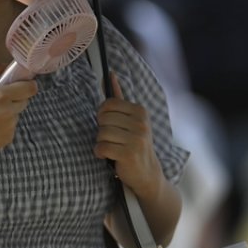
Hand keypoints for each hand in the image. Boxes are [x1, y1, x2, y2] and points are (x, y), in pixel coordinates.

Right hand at [0, 61, 36, 166]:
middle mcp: (9, 112)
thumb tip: (2, 66)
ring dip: (8, 112)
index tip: (21, 84)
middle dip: (16, 97)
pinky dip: (3, 126)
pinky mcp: (7, 139)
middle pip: (24, 101)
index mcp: (1, 96)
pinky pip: (11, 128)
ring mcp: (9, 127)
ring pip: (16, 115)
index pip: (30, 88)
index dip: (28, 84)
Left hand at [95, 74, 162, 196]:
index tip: (109, 124)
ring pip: (101, 134)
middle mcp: (141, 124)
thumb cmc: (134, 143)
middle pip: (103, 119)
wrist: (147, 173)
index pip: (109, 104)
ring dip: (101, 143)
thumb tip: (110, 74)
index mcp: (140, 112)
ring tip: (113, 148)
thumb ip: (119, 98)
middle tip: (113, 139)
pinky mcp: (129, 154)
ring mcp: (136, 139)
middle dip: (102, 130)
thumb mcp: (131, 120)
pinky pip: (101, 148)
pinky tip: (109, 156)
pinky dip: (100, 153)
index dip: (102, 114)